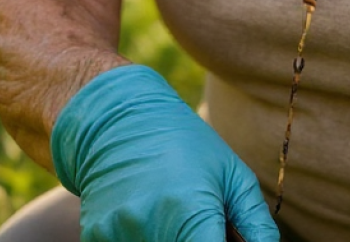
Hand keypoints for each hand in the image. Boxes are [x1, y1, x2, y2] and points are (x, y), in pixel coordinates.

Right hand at [51, 64, 279, 241]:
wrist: (122, 119)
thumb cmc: (188, 146)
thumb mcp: (231, 174)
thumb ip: (255, 223)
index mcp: (191, 210)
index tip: (220, 239)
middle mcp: (150, 225)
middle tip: (198, 223)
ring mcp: (118, 233)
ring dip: (168, 240)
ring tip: (175, 217)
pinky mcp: (95, 237)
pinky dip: (140, 239)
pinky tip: (146, 218)